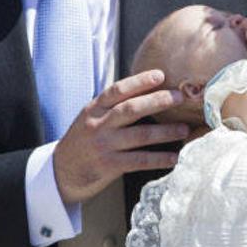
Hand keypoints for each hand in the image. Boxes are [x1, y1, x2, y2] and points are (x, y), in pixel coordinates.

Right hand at [52, 70, 188, 204]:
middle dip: (158, 101)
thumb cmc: (84, 141)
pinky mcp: (109, 166)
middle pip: (131, 109)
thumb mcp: (91, 117)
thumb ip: (113, 106)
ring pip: (139, 135)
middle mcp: (98, 124)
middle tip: (181, 97)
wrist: (61, 171)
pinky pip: (139, 161)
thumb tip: (150, 92)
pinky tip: (173, 158)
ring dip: (165, 132)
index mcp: (94, 108)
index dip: (140, 81)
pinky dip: (158, 159)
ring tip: (184, 129)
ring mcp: (103, 145)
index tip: (161, 75)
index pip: (118, 90)